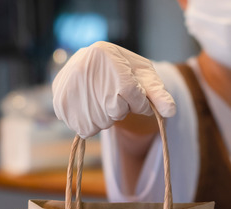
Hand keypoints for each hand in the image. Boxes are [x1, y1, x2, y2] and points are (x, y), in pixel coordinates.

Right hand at [51, 41, 176, 138]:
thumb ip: (159, 95)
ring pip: (100, 123)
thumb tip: (170, 111)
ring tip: (101, 98)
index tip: (138, 98)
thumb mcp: (146, 77)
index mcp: (109, 57)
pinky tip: (90, 105)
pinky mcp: (59, 103)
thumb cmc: (126, 71)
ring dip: (106, 117)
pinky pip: (85, 129)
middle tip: (114, 93)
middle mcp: (85, 69)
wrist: (95, 62)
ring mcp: (69, 86)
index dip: (139, 103)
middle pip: (115, 112)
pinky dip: (92, 123)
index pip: (134, 96)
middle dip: (121, 109)